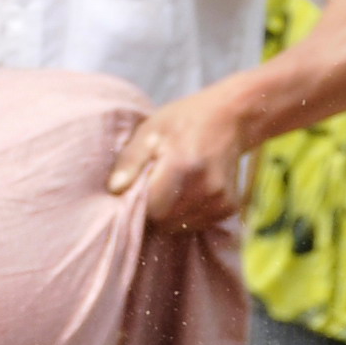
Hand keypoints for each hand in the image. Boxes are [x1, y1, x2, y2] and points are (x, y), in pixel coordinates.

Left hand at [107, 87, 252, 230]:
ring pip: (181, 226)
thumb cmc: (184, 121)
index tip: (136, 190)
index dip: (139, 203)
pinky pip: (198, 224)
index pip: (151, 208)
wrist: (231, 118)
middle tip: (153, 187)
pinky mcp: (229, 207)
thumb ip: (131, 160)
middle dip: (153, 210)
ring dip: (170, 214)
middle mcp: (205, 186)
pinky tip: (187, 192)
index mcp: (182, 165)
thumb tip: (114, 189)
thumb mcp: (150, 130)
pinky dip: (187, 215)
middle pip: (165, 221)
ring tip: (171, 187)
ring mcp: (220, 199)